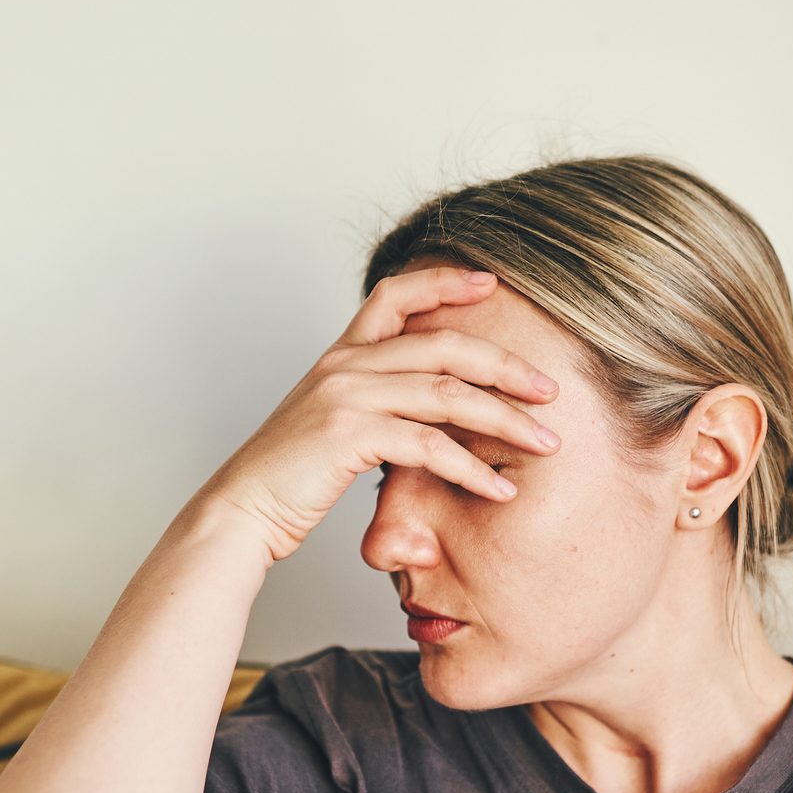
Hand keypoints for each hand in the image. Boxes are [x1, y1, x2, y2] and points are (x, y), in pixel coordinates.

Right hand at [196, 264, 564, 565]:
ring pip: (447, 393)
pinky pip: (429, 444)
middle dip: (506, 365)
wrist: (241, 510)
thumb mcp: (333, 424)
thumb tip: (428, 411)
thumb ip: (376, 404)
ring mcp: (346, 395)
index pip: (396, 295)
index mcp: (341, 354)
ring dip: (506, 419)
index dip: (446, 282)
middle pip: (443, 344)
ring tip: (546, 442)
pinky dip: (472, 469)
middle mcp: (345, 365)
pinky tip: (499, 490)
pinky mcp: (349, 435)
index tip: (493, 283)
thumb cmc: (289, 478)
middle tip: (551, 390)